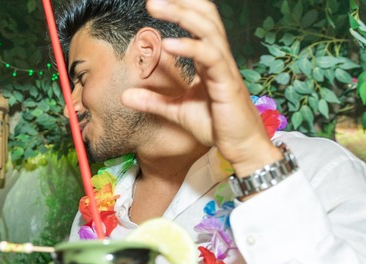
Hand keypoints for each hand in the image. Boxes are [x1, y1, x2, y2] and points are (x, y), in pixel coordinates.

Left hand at [121, 0, 280, 176]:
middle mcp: (218, 57)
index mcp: (209, 59)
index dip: (181, 7)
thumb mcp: (177, 111)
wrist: (240, 147)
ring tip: (156, 7)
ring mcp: (224, 68)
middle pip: (204, 17)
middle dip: (180, 3)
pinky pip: (210, 57)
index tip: (156, 3)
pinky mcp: (227, 83)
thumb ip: (153, 101)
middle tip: (151, 1)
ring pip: (208, 30)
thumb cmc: (216, 126)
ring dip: (181, 15)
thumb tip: (125, 96)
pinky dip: (190, 47)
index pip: (199, 22)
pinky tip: (169, 44)